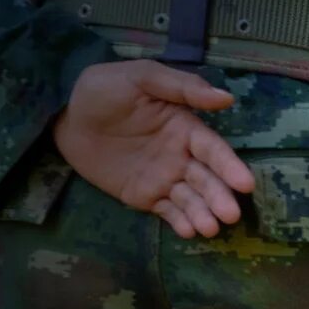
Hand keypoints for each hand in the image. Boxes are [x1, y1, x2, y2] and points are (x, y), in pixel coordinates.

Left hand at [53, 60, 254, 237]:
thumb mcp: (139, 77)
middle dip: (220, 197)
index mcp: (186, 129)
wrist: (63, 118)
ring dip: (203, 214)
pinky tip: (188, 231)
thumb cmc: (104, 92)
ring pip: (191, 199)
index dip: (230, 166)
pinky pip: (167, 211)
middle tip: (230, 215)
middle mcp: (182, 157)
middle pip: (207, 179)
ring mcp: (165, 179)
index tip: (245, 184)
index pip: (213, 150)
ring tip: (208, 229)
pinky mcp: (145, 197)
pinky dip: (180, 222)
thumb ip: (180, 87)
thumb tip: (226, 98)